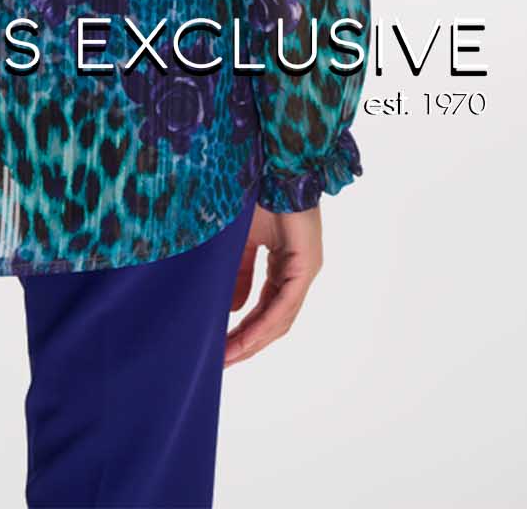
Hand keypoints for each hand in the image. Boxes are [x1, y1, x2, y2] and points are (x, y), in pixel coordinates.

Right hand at [223, 202, 322, 365]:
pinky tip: (245, 338)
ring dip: (253, 340)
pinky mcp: (306, 266)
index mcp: (282, 265)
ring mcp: (304, 271)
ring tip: (228, 356)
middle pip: (273, 321)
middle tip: (221, 361)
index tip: (220, 347)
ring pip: (279, 318)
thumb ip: (238, 272)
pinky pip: (284, 304)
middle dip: (246, 343)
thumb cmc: (258, 195)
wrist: (275, 166)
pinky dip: (264, 324)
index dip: (243, 330)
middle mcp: (296, 273)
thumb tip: (233, 308)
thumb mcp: (241, 240)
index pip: (264, 308)